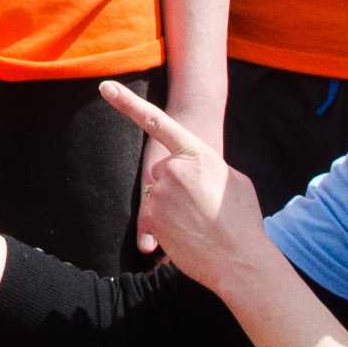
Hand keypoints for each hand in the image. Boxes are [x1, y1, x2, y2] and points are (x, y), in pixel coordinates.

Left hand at [97, 84, 268, 281]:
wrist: (239, 258)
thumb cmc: (242, 218)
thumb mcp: (232, 179)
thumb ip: (206, 167)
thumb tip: (195, 170)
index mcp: (196, 153)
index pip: (156, 122)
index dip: (127, 103)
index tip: (105, 88)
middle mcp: (173, 169)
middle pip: (162, 170)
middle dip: (176, 183)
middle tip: (201, 204)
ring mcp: (159, 195)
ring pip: (157, 193)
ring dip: (171, 205)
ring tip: (198, 221)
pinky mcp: (151, 220)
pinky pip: (153, 216)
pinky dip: (165, 224)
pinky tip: (188, 234)